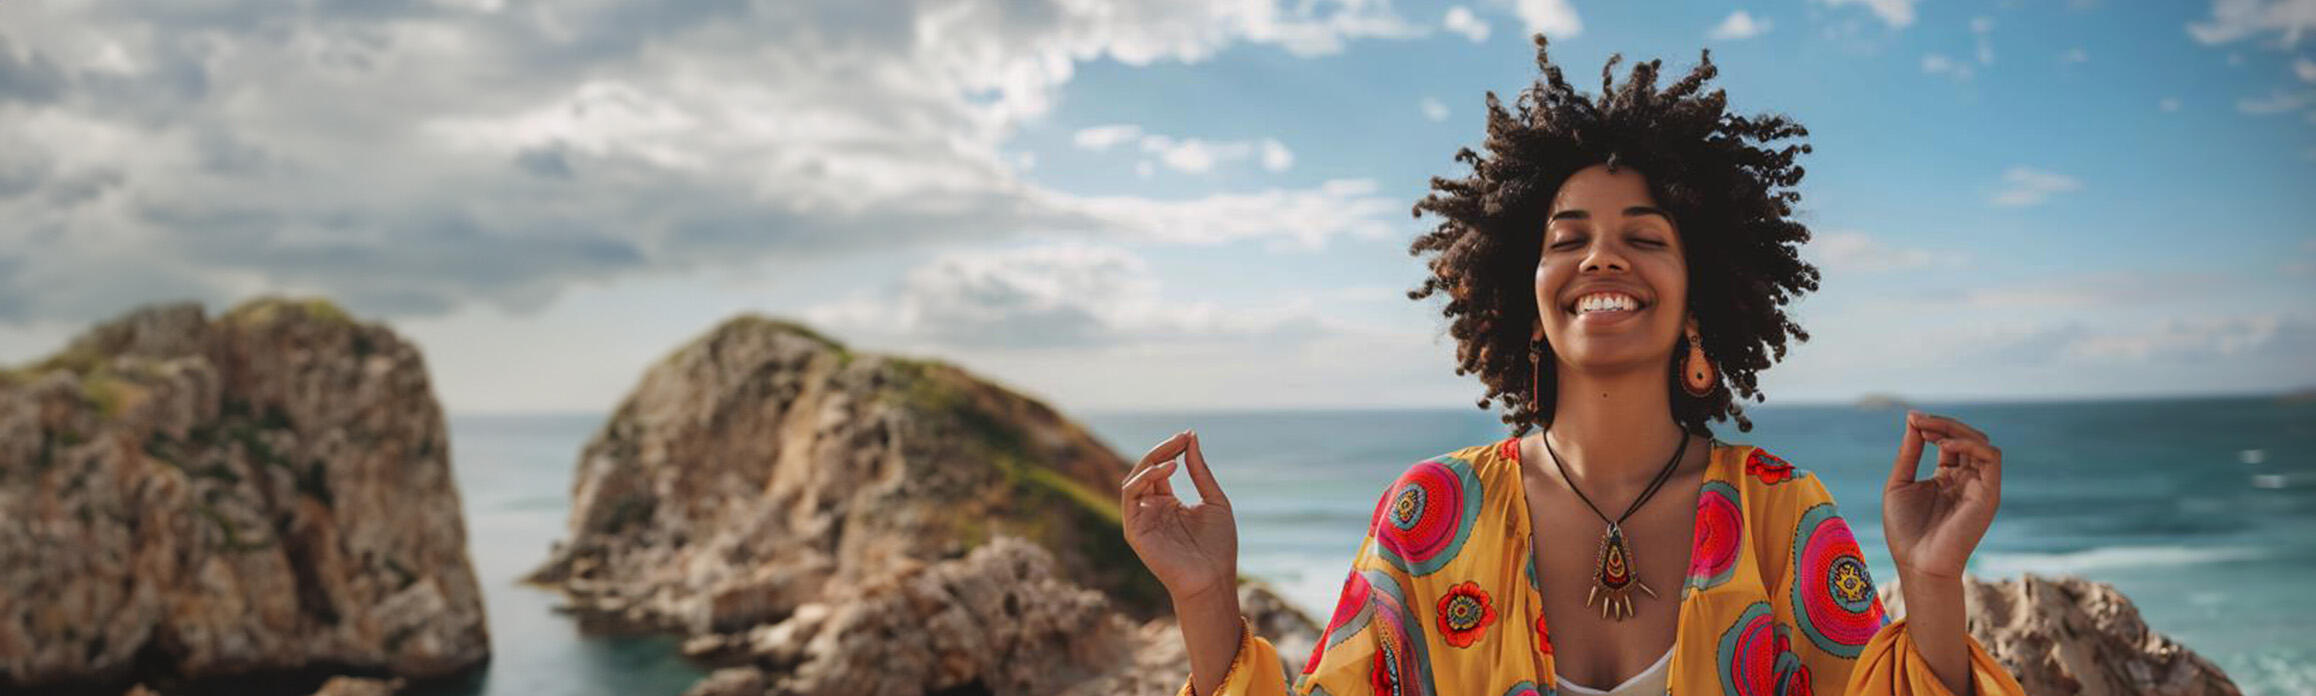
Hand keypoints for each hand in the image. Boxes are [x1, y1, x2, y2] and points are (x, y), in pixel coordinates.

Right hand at [1121, 430, 1239, 603]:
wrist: (1214, 578)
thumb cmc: (1218, 546)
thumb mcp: (1214, 500)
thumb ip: (1200, 471)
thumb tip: (1191, 439)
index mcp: (1169, 504)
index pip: (1161, 469)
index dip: (1172, 450)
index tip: (1188, 435)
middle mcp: (1152, 510)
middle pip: (1146, 471)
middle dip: (1162, 451)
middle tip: (1181, 438)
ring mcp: (1142, 519)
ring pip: (1134, 480)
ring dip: (1151, 461)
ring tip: (1174, 454)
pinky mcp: (1134, 530)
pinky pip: (1130, 497)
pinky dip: (1144, 478)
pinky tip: (1165, 470)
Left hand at [1882, 410, 2002, 581]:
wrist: (1917, 563)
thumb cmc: (1905, 530)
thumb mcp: (1899, 484)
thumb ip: (1909, 453)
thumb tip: (1913, 419)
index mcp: (1947, 477)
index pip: (1949, 441)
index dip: (1933, 427)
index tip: (1911, 419)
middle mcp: (1966, 479)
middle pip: (1966, 438)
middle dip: (1942, 424)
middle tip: (1918, 420)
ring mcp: (1979, 486)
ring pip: (1981, 443)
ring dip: (1955, 430)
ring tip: (1928, 431)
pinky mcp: (1989, 494)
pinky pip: (1991, 458)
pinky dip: (1970, 445)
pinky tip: (1944, 447)